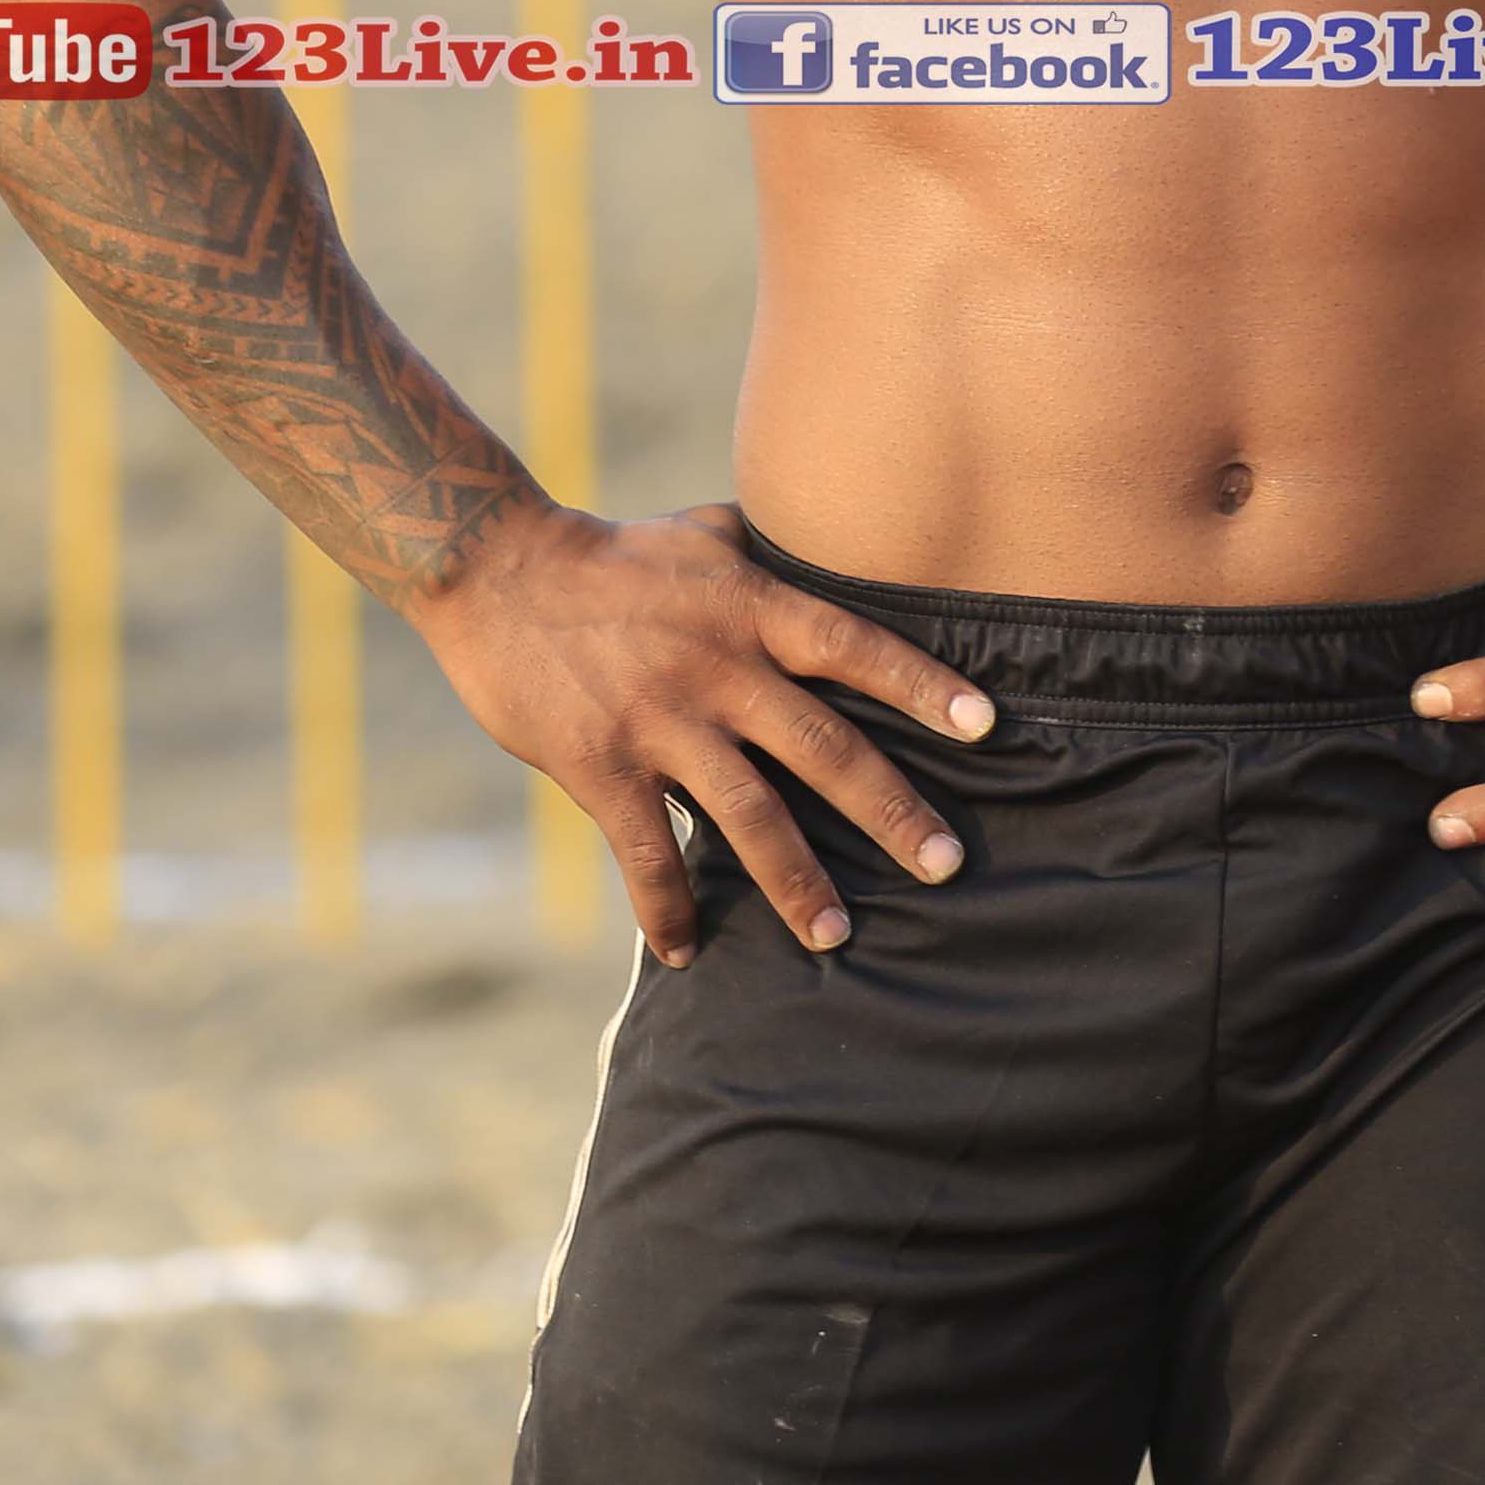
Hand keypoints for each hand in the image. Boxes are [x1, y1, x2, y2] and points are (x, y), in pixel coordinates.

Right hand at [408, 501, 991, 963]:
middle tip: (946, 864)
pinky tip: (687, 950)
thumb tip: (836, 542)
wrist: (498, 572)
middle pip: (824, 747)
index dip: (923, 685)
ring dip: (796, 881)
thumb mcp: (705, 534)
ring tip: (836, 934)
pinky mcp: (601, 766)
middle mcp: (719, 667)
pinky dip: (666, 906)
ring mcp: (661, 721)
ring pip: (747, 815)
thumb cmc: (615, 554)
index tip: (986, 727)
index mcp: (752, 608)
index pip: (856, 647)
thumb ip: (773, 551)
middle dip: (891, 811)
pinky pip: (645, 852)